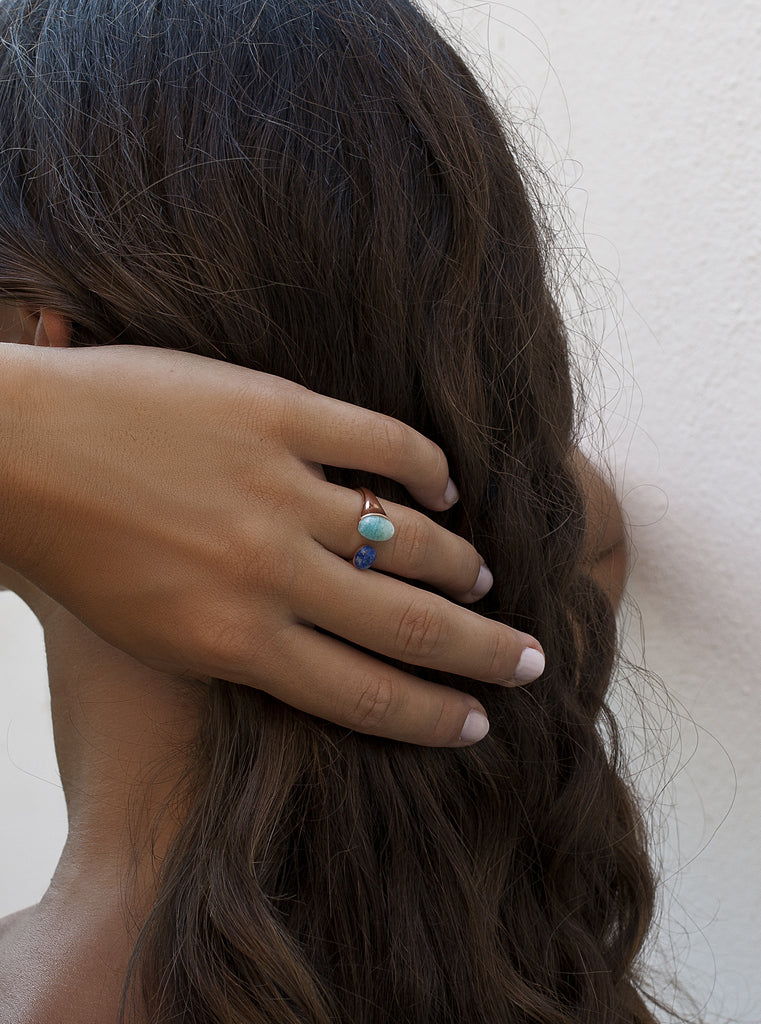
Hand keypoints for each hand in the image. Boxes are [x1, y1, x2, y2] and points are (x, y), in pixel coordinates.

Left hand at [0, 344, 543, 745]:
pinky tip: (447, 488)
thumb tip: (328, 651)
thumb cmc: (78, 551)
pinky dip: (427, 469)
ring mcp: (275, 488)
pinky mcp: (275, 411)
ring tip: (487, 576)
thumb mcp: (155, 636)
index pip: (365, 693)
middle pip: (409, 628)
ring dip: (462, 564)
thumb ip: (246, 650)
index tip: (479, 723)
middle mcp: (266, 574)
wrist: (16, 449)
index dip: (434, 716)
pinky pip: (381, 444)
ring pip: (409, 538)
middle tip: (532, 661)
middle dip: (484, 653)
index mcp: (232, 642)